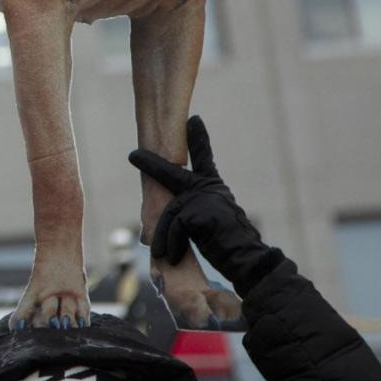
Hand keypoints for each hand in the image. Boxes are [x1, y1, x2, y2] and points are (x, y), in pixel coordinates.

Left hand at [128, 116, 282, 292]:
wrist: (247, 260)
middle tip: (133, 154)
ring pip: (170, 213)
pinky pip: (175, 228)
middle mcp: (209, 188)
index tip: (194, 120)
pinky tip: (173, 257)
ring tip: (162, 254)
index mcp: (212, 187)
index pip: (204, 157)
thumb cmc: (227, 245)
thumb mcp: (208, 223)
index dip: (198, 139)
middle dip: (150, 164)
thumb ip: (191, 212)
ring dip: (163, 237)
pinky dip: (172, 245)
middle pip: (171, 173)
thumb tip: (166, 217)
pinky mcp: (199, 213)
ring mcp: (204, 198)